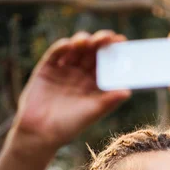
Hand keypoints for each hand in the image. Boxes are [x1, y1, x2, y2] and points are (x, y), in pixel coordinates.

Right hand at [12, 30, 130, 150]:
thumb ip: (108, 101)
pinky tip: (69, 45)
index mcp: (94, 85)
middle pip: (92, 53)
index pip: (106, 64)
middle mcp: (80, 75)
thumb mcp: (92, 113)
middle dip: (100, 43)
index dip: (113, 52)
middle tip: (107, 37)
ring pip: (75, 49)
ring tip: (88, 42)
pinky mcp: (47, 68)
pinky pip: (55, 53)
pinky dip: (62, 47)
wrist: (41, 132)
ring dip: (82, 41)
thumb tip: (128, 91)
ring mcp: (64, 70)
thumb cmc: (69, 126)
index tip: (121, 42)